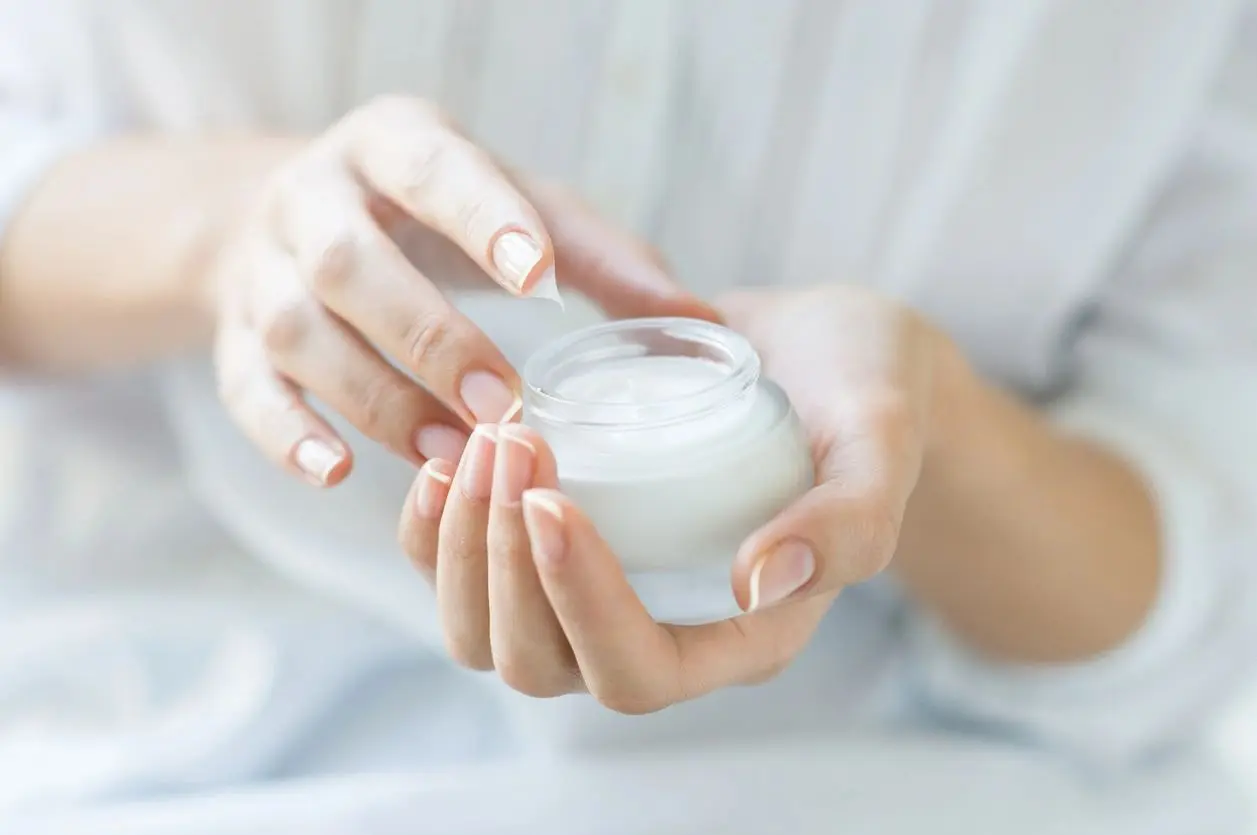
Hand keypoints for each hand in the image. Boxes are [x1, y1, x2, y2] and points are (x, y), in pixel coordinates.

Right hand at [210, 95, 713, 485]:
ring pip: (299, 331)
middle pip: (352, 262)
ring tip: (449, 454)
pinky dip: (287, 436)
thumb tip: (700, 324)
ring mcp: (263, 269)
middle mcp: (314, 197)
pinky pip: (244, 388)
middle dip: (427, 334)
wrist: (295, 215)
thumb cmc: (435, 214)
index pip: (431, 170)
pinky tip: (338, 474)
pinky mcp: (233, 337)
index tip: (536, 277)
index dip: (479, 218)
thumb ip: (598, 257)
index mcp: (392, 145)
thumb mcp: (512, 204)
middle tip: (502, 402)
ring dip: (374, 397)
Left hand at [396, 285, 955, 712]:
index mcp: (742, 636)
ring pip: (488, 631)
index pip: (636, 670)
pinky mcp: (562, 543)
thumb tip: (763, 582)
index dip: (580, 604)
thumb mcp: (880, 440)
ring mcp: (601, 591)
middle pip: (540, 662)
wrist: (824, 352)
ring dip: (463, 546)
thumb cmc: (864, 394)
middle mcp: (662, 631)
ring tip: (479, 442)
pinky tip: (443, 460)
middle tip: (510, 444)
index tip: (553, 497)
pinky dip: (437, 531)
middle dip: (505, 563)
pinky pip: (469, 572)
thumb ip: (850, 518)